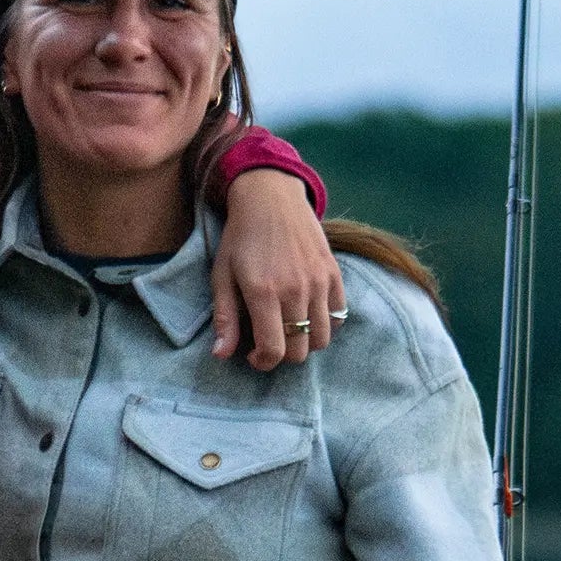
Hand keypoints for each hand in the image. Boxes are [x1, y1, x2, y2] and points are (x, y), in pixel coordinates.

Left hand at [212, 170, 345, 371]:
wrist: (271, 198)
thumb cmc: (241, 239)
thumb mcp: (222, 277)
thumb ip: (224, 319)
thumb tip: (221, 356)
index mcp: (263, 293)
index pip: (273, 350)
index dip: (263, 362)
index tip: (253, 355)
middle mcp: (295, 289)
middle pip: (299, 351)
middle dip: (282, 355)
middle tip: (269, 341)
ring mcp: (318, 281)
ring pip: (322, 338)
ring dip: (304, 343)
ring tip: (288, 329)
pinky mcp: (333, 272)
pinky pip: (339, 315)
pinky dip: (325, 325)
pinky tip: (307, 315)